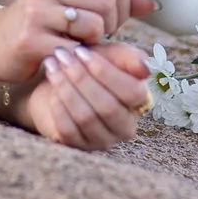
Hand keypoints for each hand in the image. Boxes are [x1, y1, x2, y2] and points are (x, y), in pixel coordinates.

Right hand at [0, 0, 158, 83]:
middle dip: (111, 27)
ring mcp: (37, 10)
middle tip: (95, 37)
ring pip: (96, 25)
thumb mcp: (78, 1)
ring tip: (80, 44)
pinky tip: (68, 56)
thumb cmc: (44, 22)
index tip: (109, 23)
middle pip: (110, 3)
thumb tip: (153, 4)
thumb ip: (117, 1)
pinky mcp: (30, 38)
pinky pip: (75, 50)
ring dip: (94, 43)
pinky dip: (79, 58)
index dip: (124, 9)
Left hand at [22, 41, 152, 150]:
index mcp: (140, 103)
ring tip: (52, 67)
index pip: (131, 92)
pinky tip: (51, 89)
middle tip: (62, 57)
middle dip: (81, 78)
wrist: (60, 83)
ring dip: (66, 88)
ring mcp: (102, 140)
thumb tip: (146, 68)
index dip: (105, 71)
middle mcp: (125, 127)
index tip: (81, 51)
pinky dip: (58, 106)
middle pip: (107, 107)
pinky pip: (68, 130)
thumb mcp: (110, 55)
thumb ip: (129, 58)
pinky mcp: (78, 146)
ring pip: (86, 118)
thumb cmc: (90, 67)